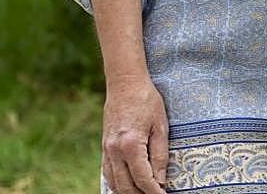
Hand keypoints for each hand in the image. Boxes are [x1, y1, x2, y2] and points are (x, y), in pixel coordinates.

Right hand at [101, 78, 167, 193]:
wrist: (124, 84)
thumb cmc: (147, 101)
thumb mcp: (161, 126)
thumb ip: (160, 155)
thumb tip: (161, 180)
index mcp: (130, 145)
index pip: (143, 179)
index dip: (154, 192)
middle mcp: (115, 151)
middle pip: (126, 187)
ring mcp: (106, 151)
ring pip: (115, 183)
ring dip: (129, 193)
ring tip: (144, 193)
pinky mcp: (104, 148)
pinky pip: (108, 173)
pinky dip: (117, 185)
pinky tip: (128, 188)